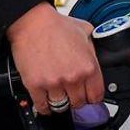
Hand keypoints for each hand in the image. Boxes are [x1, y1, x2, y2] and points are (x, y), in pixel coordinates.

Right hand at [5, 1, 103, 115]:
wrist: (32, 23)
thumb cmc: (56, 25)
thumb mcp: (86, 32)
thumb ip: (93, 50)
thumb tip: (97, 60)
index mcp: (88, 66)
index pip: (96, 96)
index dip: (92, 96)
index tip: (88, 96)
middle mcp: (73, 77)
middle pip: (79, 103)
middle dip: (75, 98)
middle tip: (70, 92)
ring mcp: (54, 83)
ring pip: (61, 106)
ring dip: (59, 102)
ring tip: (57, 95)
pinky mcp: (36, 86)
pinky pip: (42, 106)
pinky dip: (44, 106)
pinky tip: (45, 101)